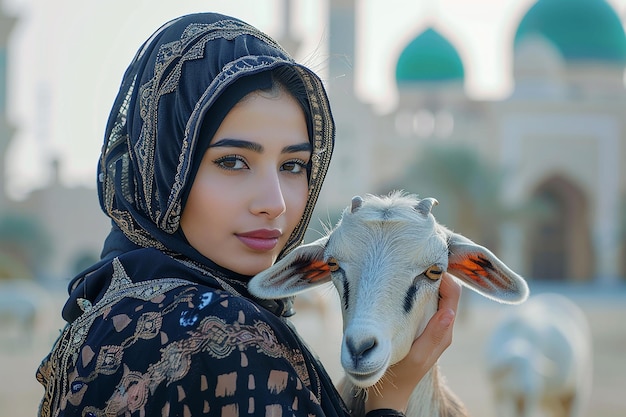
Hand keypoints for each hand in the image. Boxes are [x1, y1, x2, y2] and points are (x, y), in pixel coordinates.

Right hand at [363, 273, 461, 412]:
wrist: (388, 392)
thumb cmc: (401, 374)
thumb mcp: (417, 356)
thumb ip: (434, 335)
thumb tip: (450, 311)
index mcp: (445, 330)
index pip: (453, 294)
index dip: (444, 276)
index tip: (425, 264)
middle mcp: (443, 325)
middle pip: (446, 291)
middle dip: (435, 274)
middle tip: (413, 260)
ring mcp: (432, 325)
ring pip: (435, 295)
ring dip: (425, 282)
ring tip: (407, 269)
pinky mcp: (421, 325)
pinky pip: (425, 302)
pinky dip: (418, 291)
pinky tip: (403, 284)